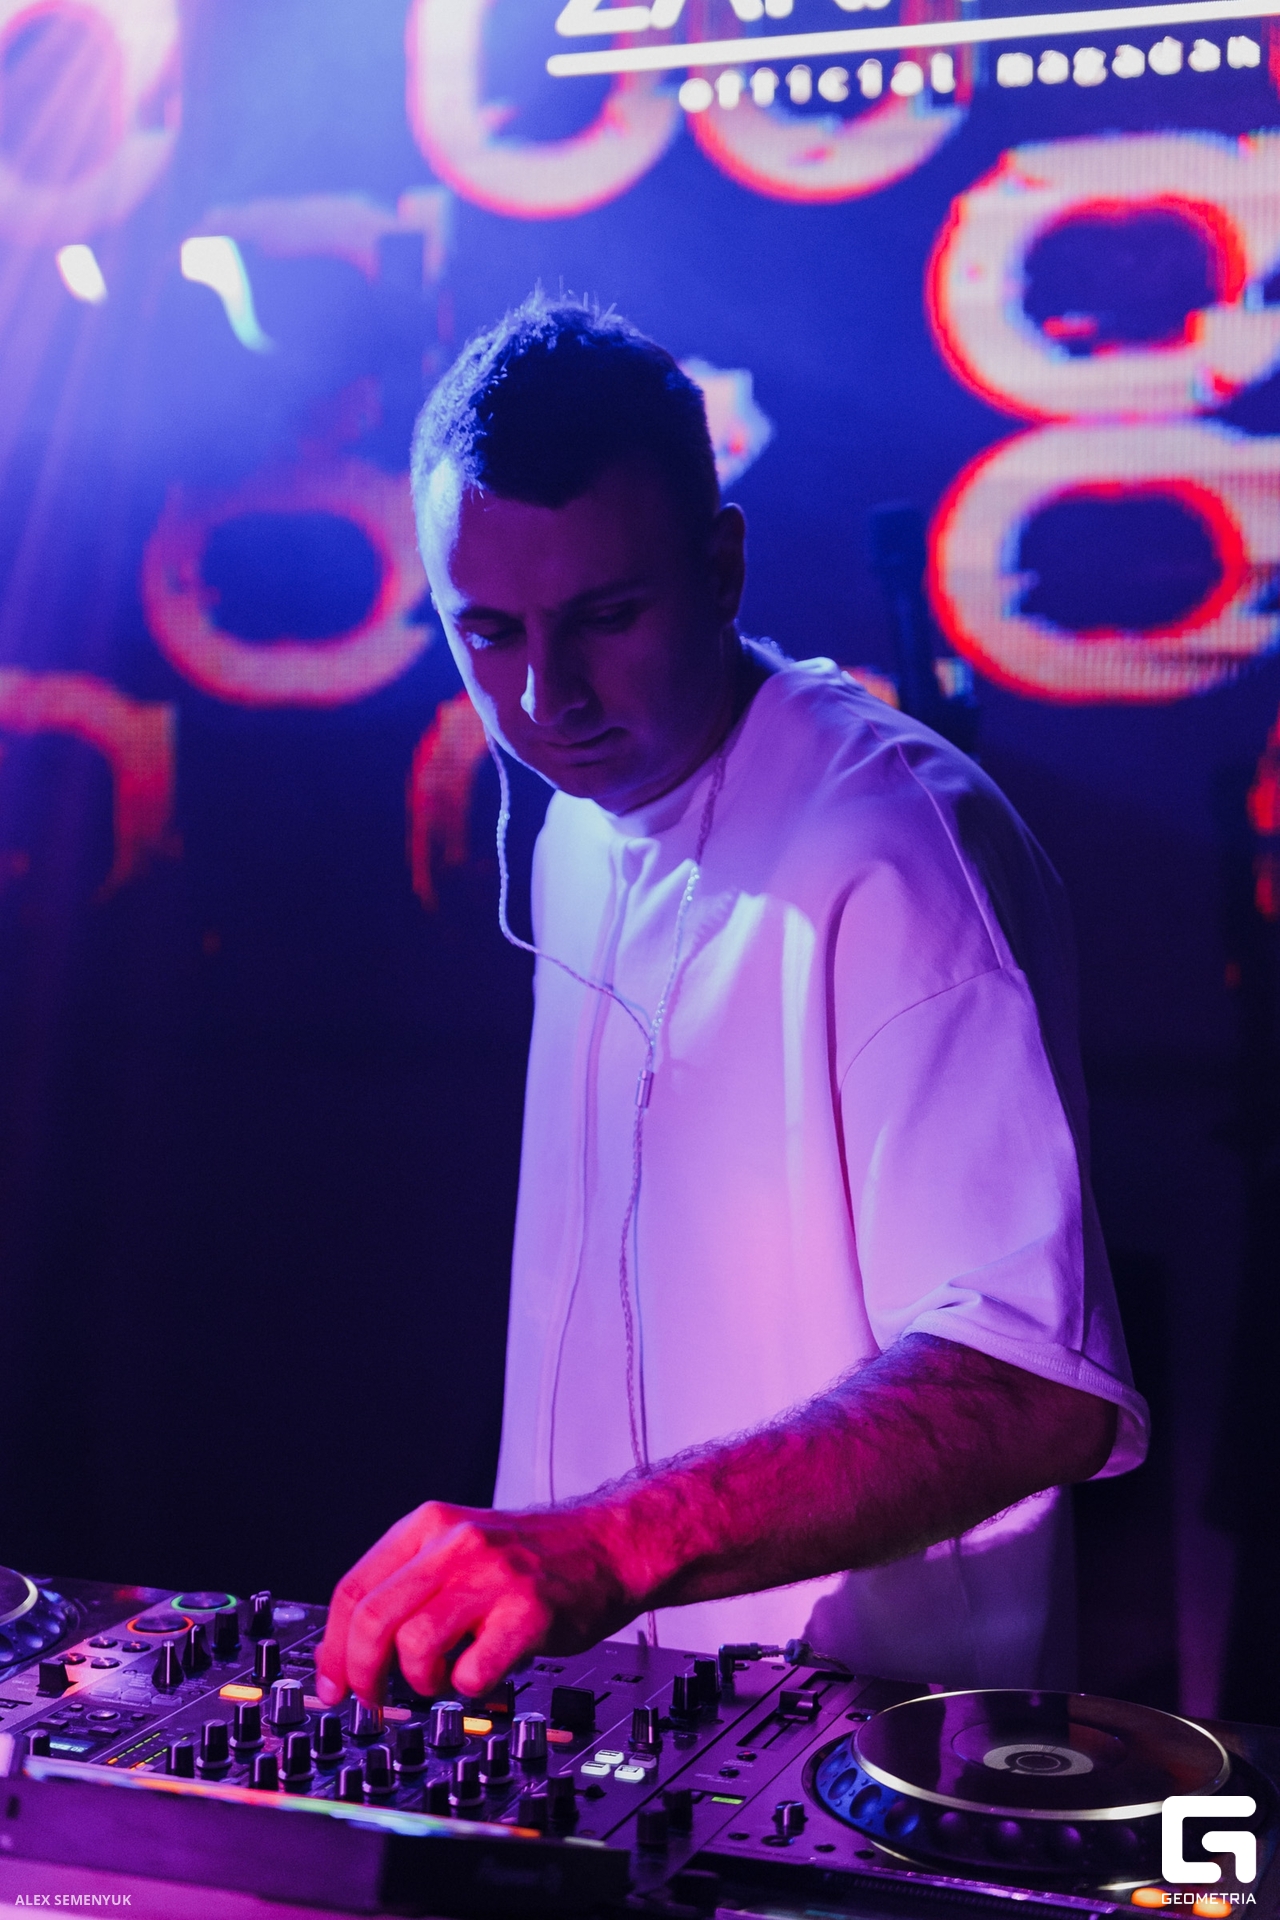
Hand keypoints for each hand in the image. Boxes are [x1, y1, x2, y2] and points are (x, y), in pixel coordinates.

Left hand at [314, 1499, 641, 1704]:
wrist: (609, 1546)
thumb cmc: (533, 1558)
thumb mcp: (460, 1547)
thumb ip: (410, 1583)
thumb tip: (349, 1650)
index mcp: (429, 1526)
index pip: (354, 1589)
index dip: (331, 1649)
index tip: (331, 1685)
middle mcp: (455, 1544)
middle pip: (373, 1621)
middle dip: (361, 1676)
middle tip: (370, 1703)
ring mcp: (493, 1576)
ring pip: (414, 1645)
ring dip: (420, 1682)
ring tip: (442, 1679)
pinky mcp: (528, 1612)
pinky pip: (471, 1672)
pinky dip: (468, 1687)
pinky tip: (485, 1672)